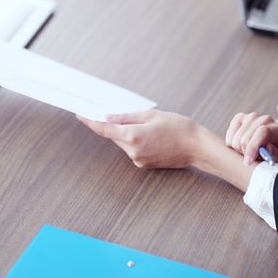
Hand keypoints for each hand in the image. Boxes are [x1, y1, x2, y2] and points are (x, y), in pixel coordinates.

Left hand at [76, 110, 201, 168]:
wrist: (197, 147)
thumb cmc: (177, 127)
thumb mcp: (151, 115)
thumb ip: (126, 117)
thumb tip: (108, 117)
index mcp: (133, 135)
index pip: (104, 129)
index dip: (90, 122)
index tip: (80, 115)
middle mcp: (132, 150)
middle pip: (113, 136)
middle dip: (111, 125)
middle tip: (109, 113)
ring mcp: (138, 160)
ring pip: (122, 143)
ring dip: (124, 133)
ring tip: (142, 124)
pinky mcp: (144, 165)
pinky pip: (131, 150)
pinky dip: (133, 141)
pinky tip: (148, 135)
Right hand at [225, 112, 277, 165]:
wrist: (271, 141)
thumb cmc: (276, 152)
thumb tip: (268, 148)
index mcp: (277, 129)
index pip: (262, 133)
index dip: (253, 147)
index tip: (247, 162)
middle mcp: (264, 119)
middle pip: (245, 139)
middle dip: (246, 153)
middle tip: (254, 157)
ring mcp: (250, 117)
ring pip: (235, 139)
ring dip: (239, 150)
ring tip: (250, 151)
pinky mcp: (239, 118)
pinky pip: (229, 136)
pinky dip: (232, 145)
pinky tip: (242, 145)